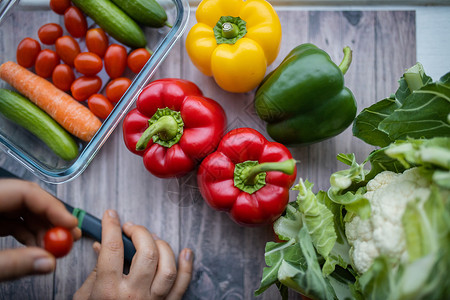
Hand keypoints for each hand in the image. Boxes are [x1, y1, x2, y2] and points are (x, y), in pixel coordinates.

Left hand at [0, 179, 80, 280]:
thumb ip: (13, 263)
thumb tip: (47, 262)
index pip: (26, 192)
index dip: (53, 207)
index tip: (71, 224)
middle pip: (28, 201)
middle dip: (52, 220)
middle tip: (69, 237)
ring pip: (24, 212)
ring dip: (43, 230)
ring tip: (55, 248)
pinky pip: (14, 222)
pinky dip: (30, 235)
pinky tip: (39, 248)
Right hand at [74, 210, 193, 299]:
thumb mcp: (85, 298)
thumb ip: (96, 271)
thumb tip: (102, 245)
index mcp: (108, 293)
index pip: (113, 250)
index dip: (112, 227)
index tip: (111, 215)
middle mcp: (133, 297)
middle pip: (146, 254)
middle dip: (139, 232)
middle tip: (130, 228)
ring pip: (167, 267)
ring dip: (162, 247)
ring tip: (151, 240)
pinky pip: (183, 285)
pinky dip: (187, 266)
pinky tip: (186, 252)